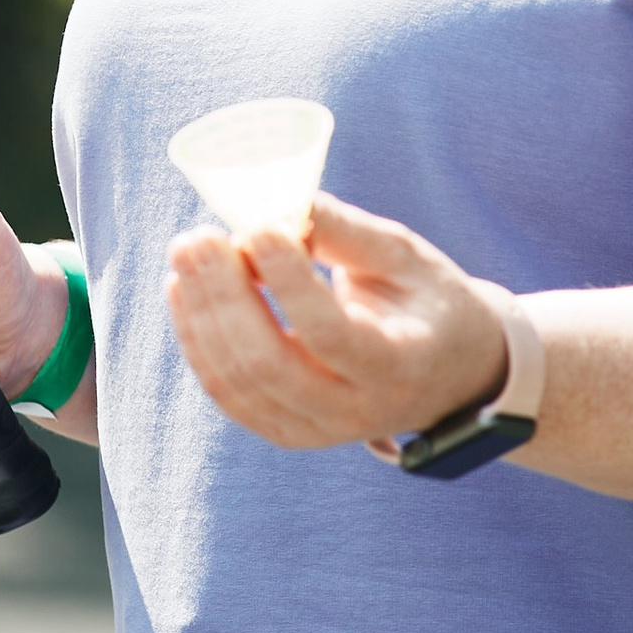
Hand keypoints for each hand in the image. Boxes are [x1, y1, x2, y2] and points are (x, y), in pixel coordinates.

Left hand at [165, 192, 506, 453]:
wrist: (449, 372)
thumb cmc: (428, 301)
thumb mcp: (407, 257)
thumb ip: (346, 232)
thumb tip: (280, 202)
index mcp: (402, 365)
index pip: (333, 335)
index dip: (288, 283)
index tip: (255, 228)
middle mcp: (359, 412)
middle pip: (271, 364)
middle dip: (225, 296)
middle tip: (199, 237)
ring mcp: (319, 431)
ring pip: (240, 383)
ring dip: (201, 315)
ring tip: (187, 252)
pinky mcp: (287, 430)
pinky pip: (228, 395)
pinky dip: (197, 343)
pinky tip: (183, 291)